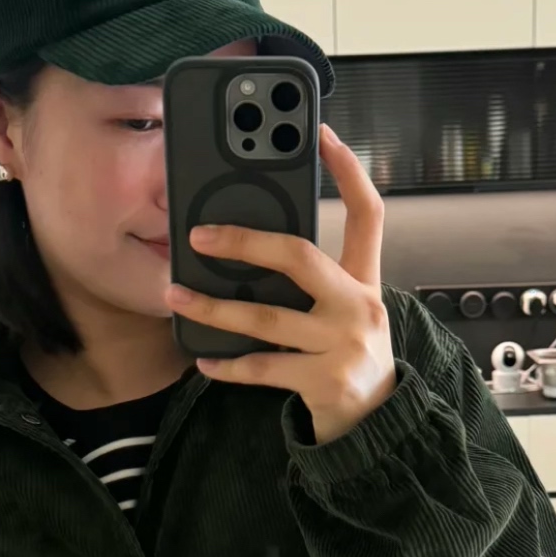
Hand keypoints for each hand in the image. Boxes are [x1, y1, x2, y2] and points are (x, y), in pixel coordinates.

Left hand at [165, 126, 395, 444]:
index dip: (348, 171)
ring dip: (214, 308)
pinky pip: (263, 367)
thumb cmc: (349, 356)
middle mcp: (358, 306)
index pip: (368, 213)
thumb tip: (249, 246)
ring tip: (176, 295)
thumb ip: (314, 280)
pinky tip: (204, 360)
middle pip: (300, 257)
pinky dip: (228, 365)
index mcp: (364, 280)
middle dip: (244, 241)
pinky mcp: (324, 381)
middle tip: (199, 234)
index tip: (321, 133)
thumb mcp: (347, 309)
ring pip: (266, 317)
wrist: (379, 423)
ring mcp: (343, 345)